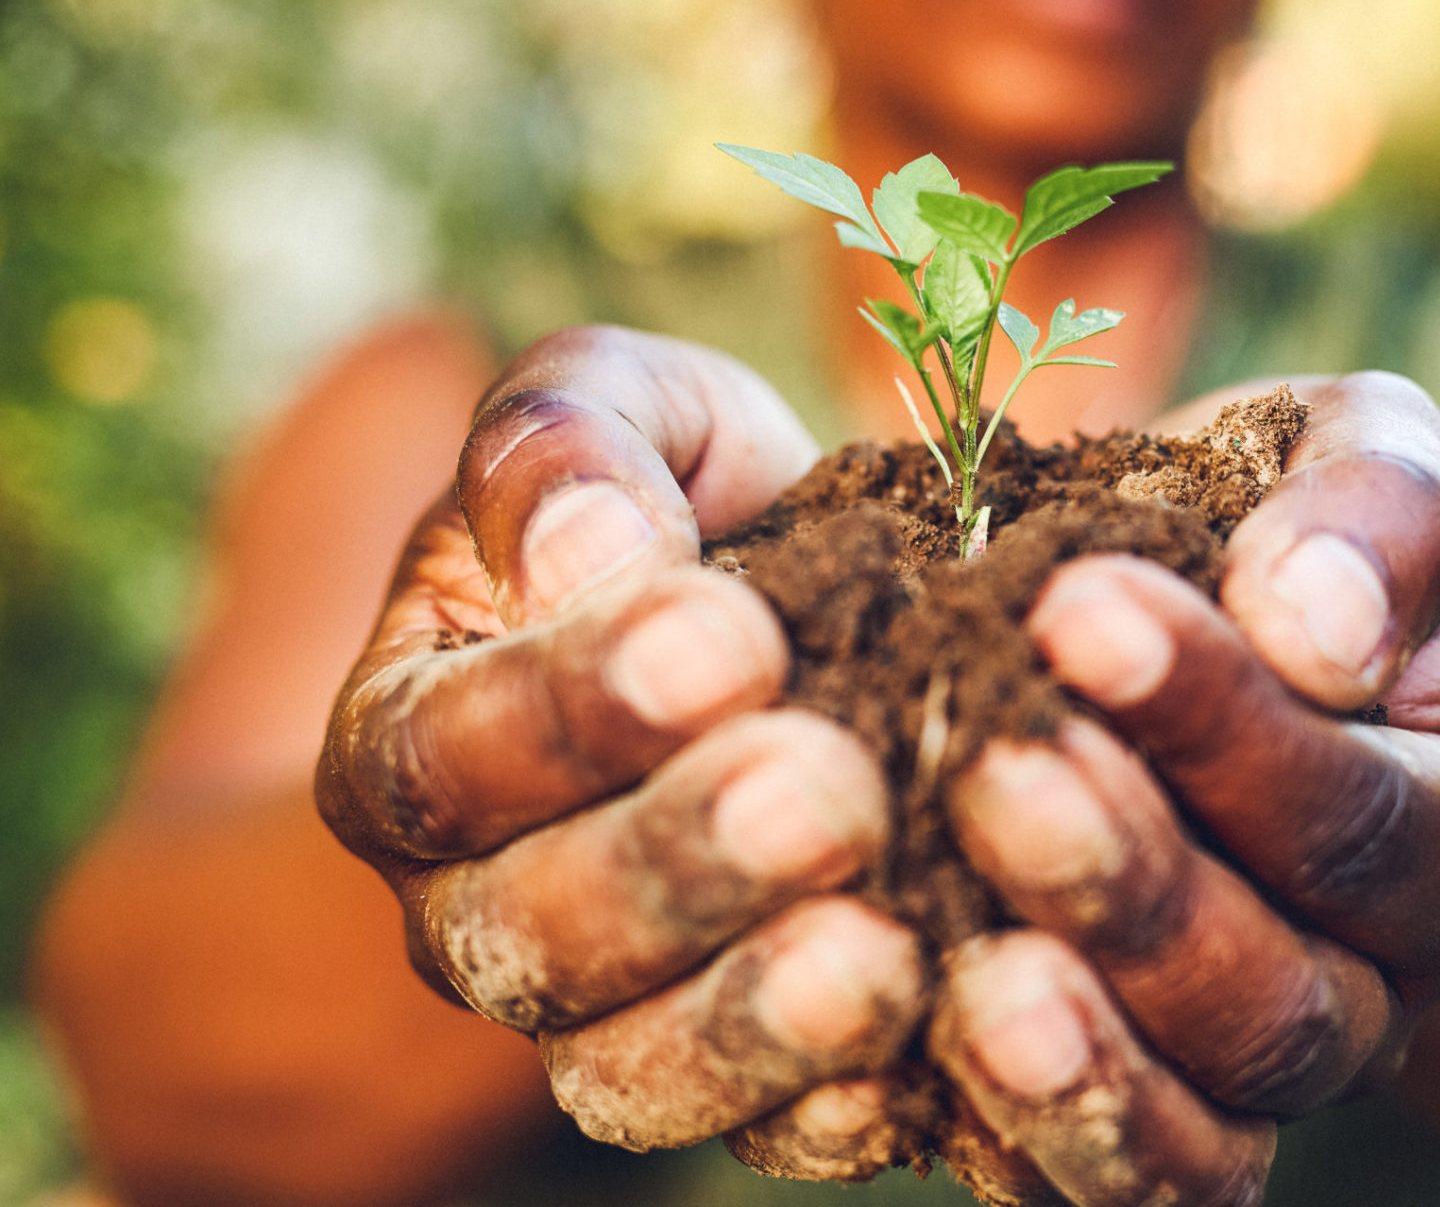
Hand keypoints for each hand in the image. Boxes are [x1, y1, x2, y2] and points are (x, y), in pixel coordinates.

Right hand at [316, 327, 928, 1155]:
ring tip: (878, 955)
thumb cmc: (679, 498)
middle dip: (681, 861)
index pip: (451, 742)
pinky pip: (753, 1129)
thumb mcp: (621, 410)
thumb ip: (567, 443)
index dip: (579, 701)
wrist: (777, 607)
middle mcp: (471, 899)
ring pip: (624, 1064)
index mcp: (412, 733)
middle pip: (531, 925)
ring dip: (750, 1019)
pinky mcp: (717, 1076)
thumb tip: (587, 550)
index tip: (729, 639)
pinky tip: (925, 1041)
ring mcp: (589, 1010)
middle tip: (825, 793)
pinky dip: (831, 1103)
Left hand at [908, 372, 1439, 1203]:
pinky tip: (887, 1045)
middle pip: (1280, 999)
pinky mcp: (1111, 1114)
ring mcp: (1237, 1076)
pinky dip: (997, 1135)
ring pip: (1198, 1129)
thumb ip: (1380, 512)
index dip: (1230, 725)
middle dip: (1134, 885)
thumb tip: (1323, 629)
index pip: (1367, 812)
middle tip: (994, 766)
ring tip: (959, 972)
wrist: (1212, 649)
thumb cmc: (1282, 543)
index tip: (1082, 608)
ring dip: (1075, 1057)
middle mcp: (1370, 990)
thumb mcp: (1354, 464)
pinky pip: (1079, 1184)